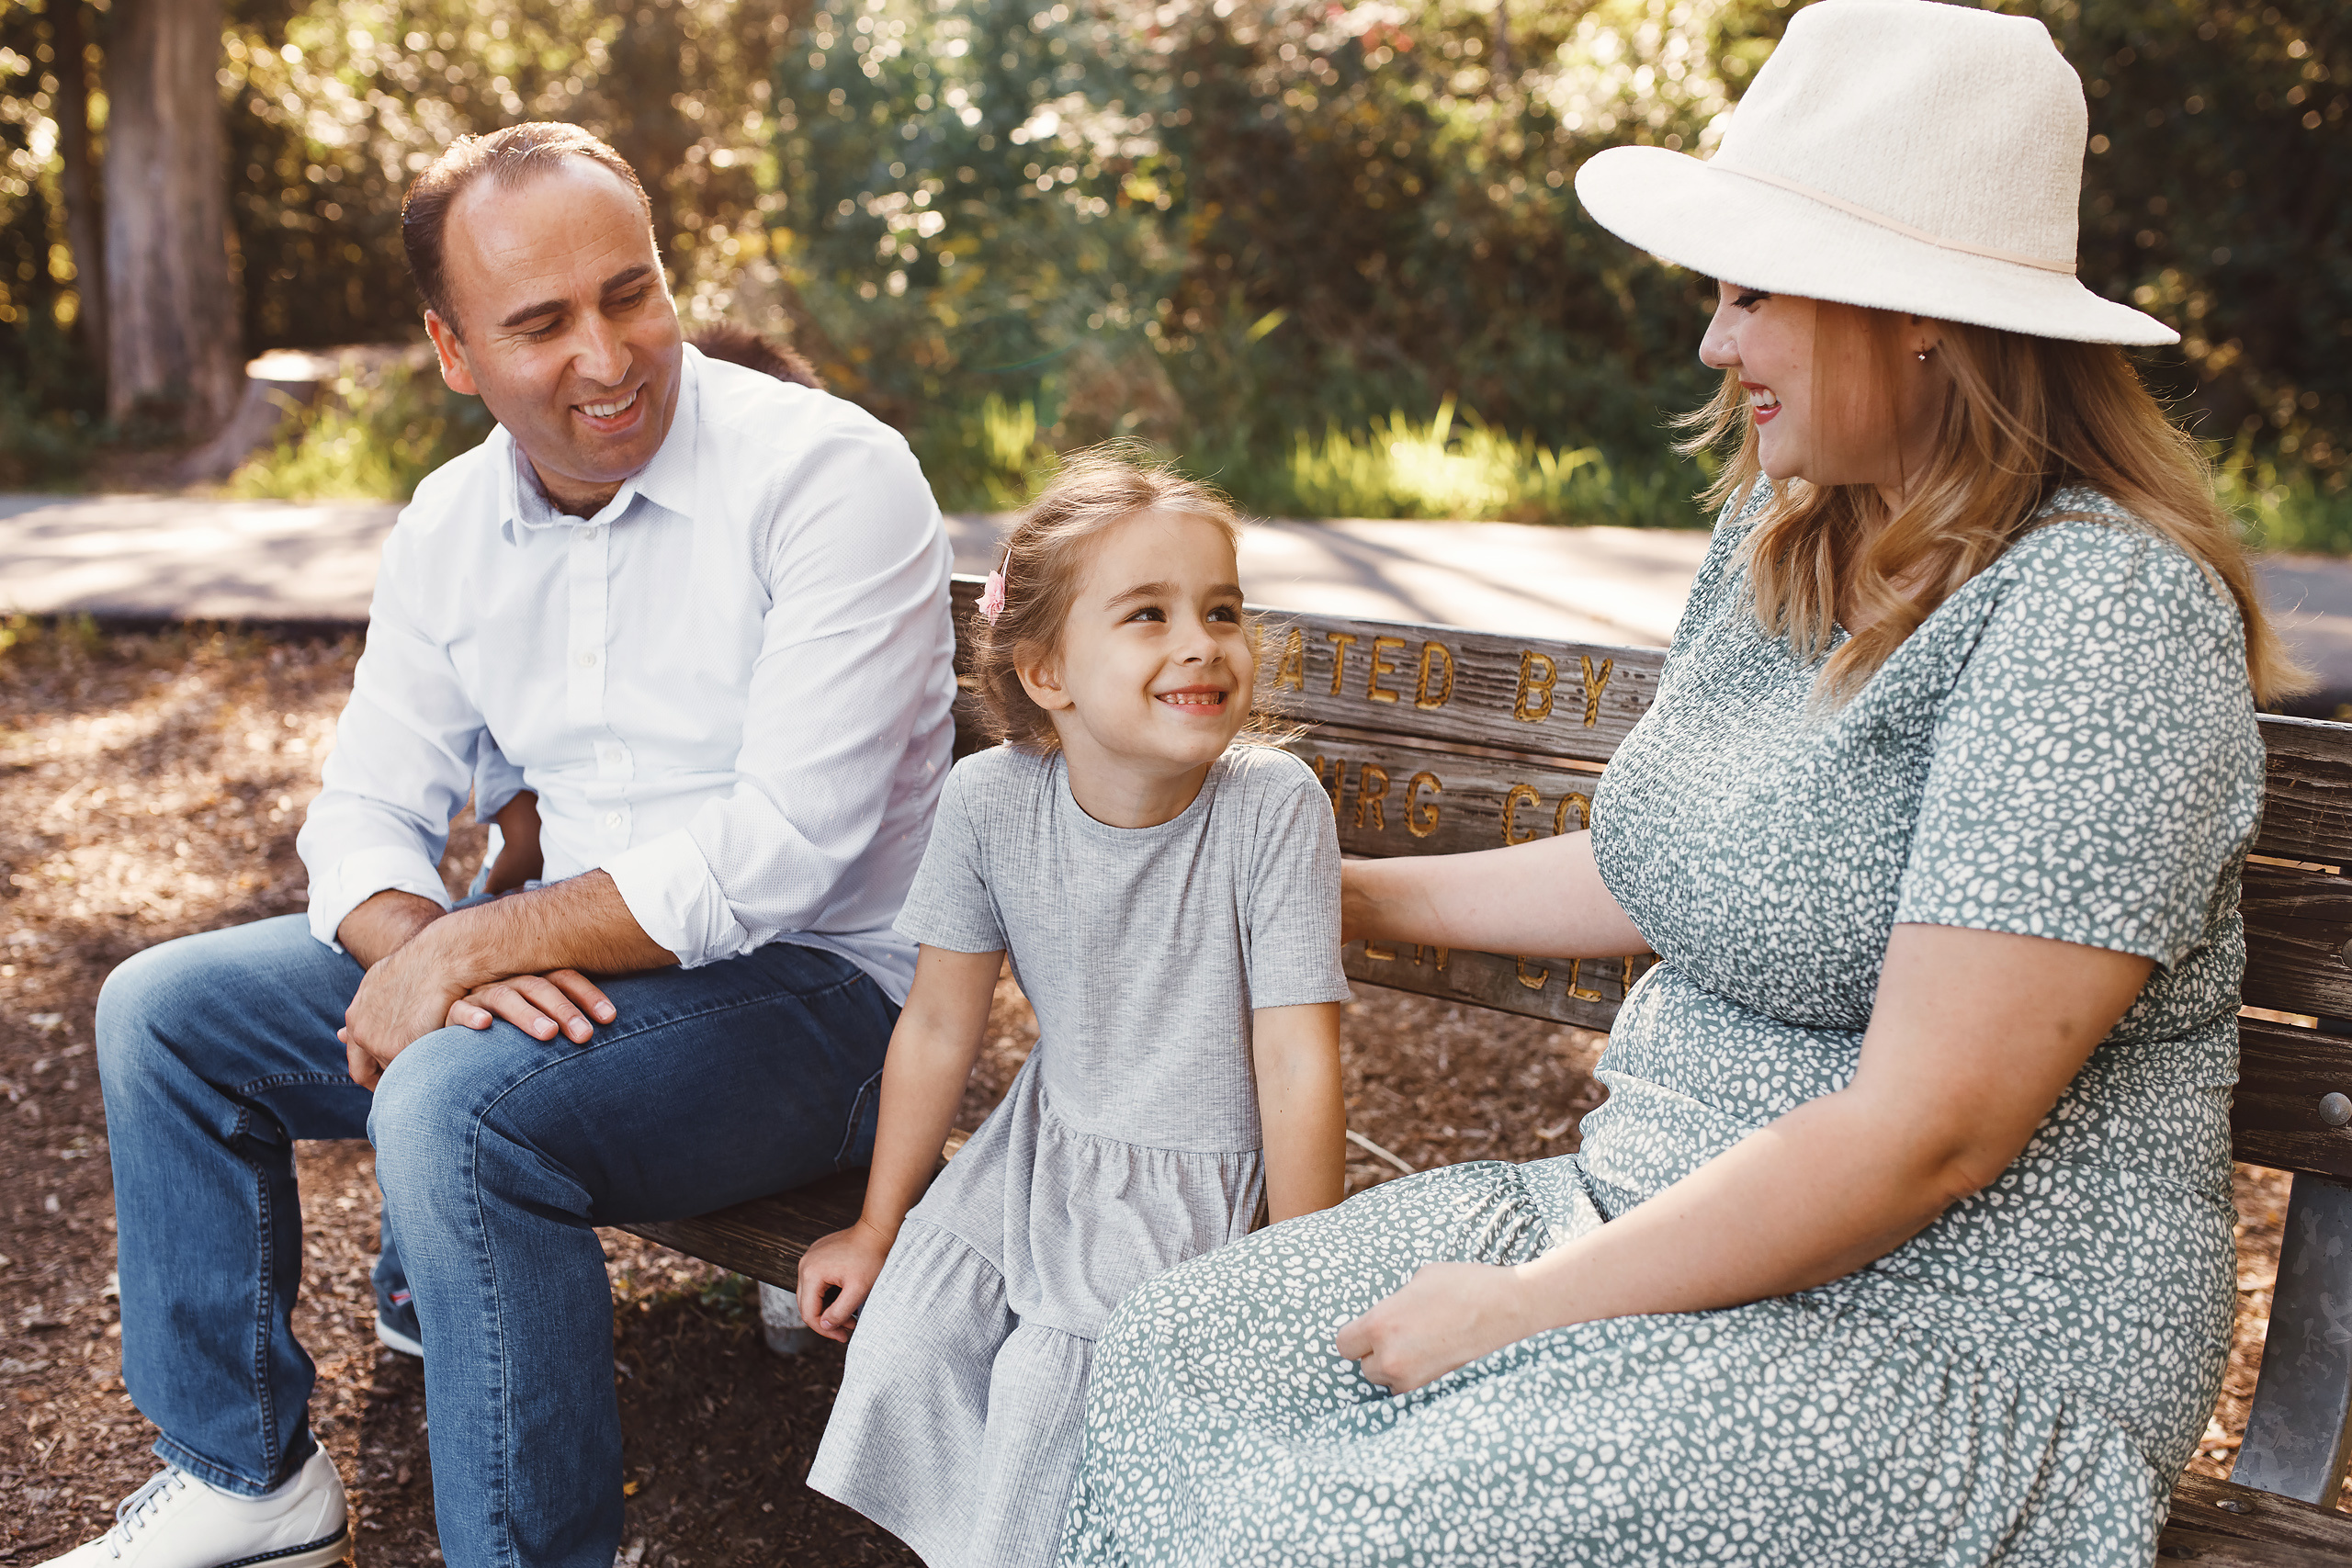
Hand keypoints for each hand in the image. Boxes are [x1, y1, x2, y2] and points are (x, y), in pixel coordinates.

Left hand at [340, 934, 472, 1090]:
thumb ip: (374, 1005)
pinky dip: (423, 1074)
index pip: (356, 1053)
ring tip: (427, 1081)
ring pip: (390, 1072)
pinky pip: (409, 1073)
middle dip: (380, 1084)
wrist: (444, 956)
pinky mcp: (398, 1047)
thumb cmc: (428, 962)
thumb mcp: (388, 980)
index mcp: (357, 1014)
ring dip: (407, 1077)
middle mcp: (359, 1029)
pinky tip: (438, 1073)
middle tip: (401, 1093)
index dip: (372, 1067)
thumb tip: (357, 1024)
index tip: (389, 1076)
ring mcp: (376, 1040)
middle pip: (362, 1071)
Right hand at [446, 970, 615, 1041]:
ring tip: (548, 1034)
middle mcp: (510, 982)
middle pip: (540, 987)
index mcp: (535, 980)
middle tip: (585, 1035)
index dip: (588, 995)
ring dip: (528, 1014)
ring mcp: (481, 994)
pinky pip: (460, 1010)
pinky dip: (471, 1016)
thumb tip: (615, 1031)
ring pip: (505, 996)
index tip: (610, 1018)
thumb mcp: (546, 1023)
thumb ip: (571, 1023)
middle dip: (564, 1010)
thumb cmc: (515, 1033)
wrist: (464, 1043)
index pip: (564, 978)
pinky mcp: (453, 1012)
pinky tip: (485, 1026)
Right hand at [796, 1221, 897, 1343]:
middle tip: (848, 1330)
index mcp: (811, 1274)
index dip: (824, 1330)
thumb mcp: (858, 1290)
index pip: (808, 1313)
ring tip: (850, 1317)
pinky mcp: (817, 1255)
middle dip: (826, 1322)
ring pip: (811, 1294)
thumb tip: (824, 1326)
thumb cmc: (871, 1258)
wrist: (877, 1230)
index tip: (843, 1337)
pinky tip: (845, 1299)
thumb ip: (839, 1312)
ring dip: (828, 1308)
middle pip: (806, 1305)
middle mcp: (805, 1265)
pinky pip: (816, 1282)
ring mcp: (809, 1258)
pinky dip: (828, 1295)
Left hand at [1334, 1261, 1540, 1394]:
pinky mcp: (1437, 1392)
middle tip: (1403, 1336)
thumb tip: (1391, 1313)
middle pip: (1365, 1367)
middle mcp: (1391, 1358)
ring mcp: (1415, 1380)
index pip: (1344, 1344)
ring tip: (1423, 1348)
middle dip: (1378, 1353)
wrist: (1512, 1309)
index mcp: (1381, 1325)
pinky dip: (1418, 1380)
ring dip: (1397, 1369)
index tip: (1369, 1330)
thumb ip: (1395, 1302)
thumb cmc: (1467, 1285)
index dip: (1356, 1336)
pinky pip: (1413, 1392)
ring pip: (1389, 1383)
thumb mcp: (1420, 1279)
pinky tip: (1436, 1360)